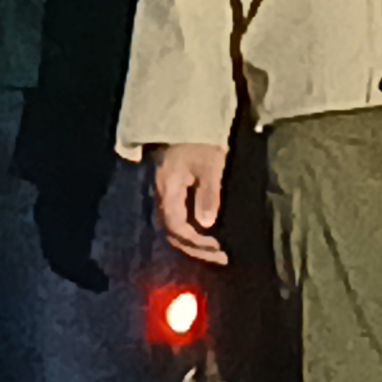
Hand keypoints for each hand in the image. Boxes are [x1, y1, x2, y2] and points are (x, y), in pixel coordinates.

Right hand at [150, 142, 231, 268]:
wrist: (187, 123)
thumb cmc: (201, 142)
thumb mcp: (211, 165)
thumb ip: (208, 194)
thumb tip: (206, 224)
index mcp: (169, 189)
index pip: (176, 226)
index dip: (195, 242)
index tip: (217, 249)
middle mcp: (162, 195)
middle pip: (171, 232)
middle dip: (195, 248)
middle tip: (220, 257)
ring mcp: (164, 195)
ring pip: (172, 228)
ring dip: (192, 243)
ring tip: (214, 251)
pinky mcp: (171, 193)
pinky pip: (176, 220)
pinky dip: (190, 233)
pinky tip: (204, 236)